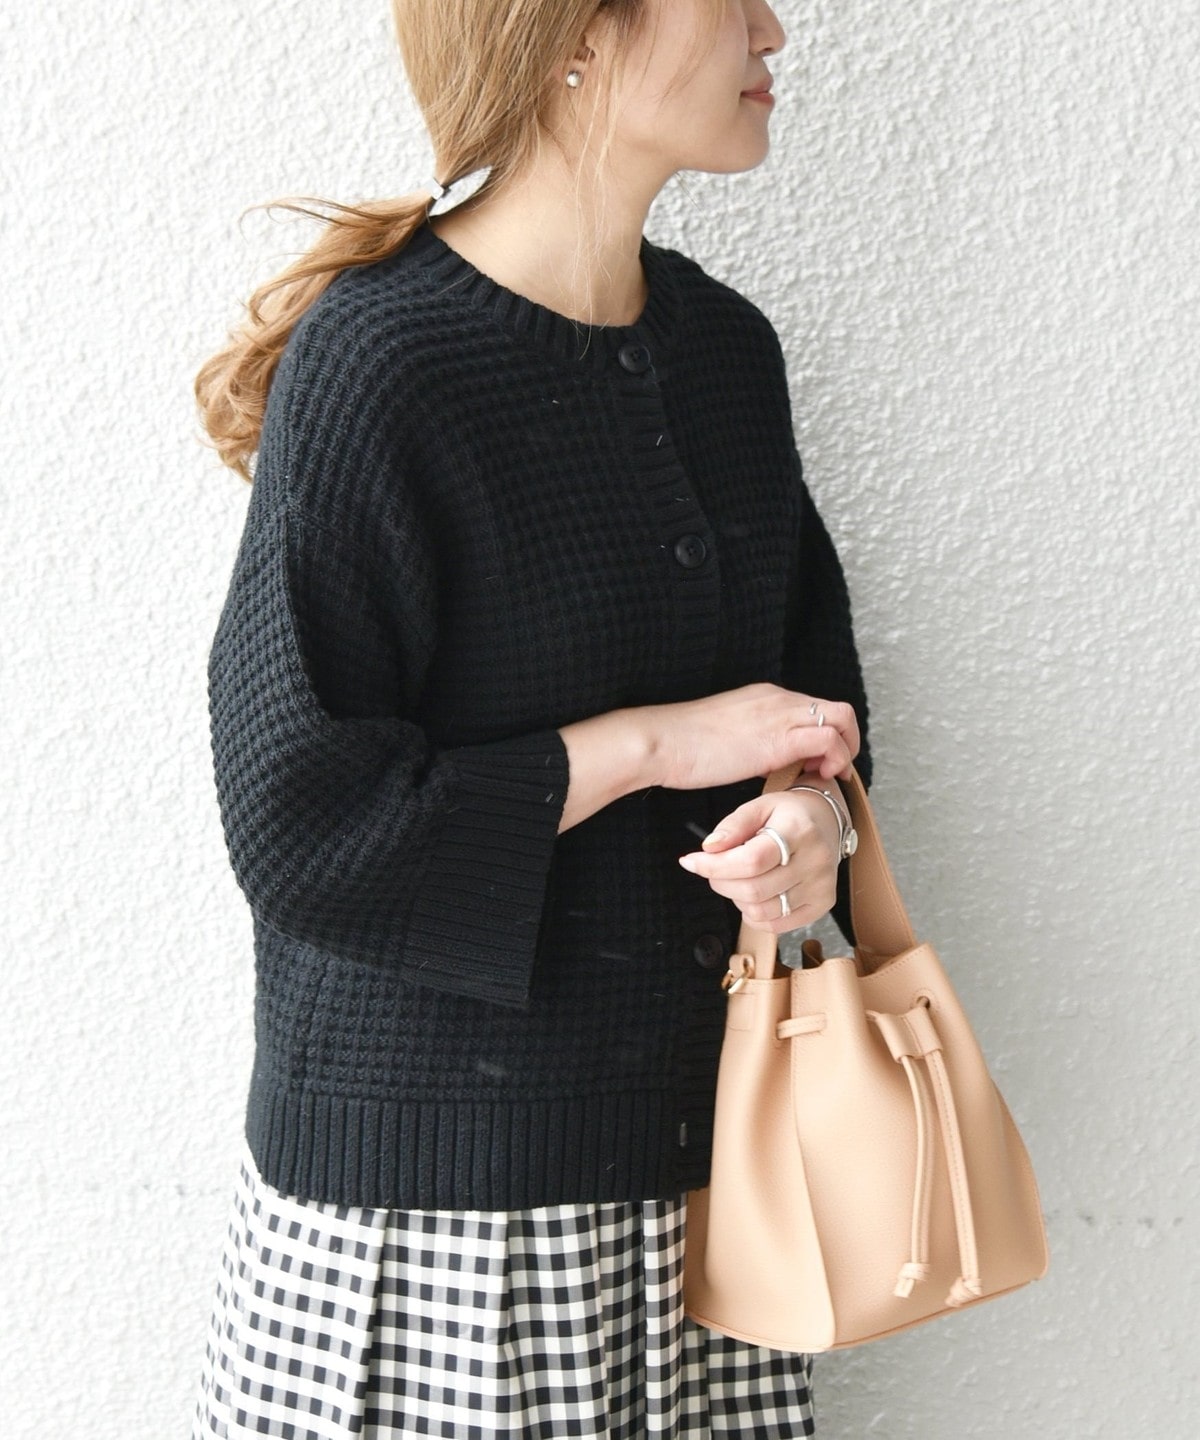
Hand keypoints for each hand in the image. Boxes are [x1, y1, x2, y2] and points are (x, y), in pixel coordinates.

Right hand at [638, 683, 860, 791]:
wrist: (663, 741)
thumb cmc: (684, 745)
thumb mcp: (729, 735)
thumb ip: (754, 740)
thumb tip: (768, 761)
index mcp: (767, 696)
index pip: (816, 708)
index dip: (827, 736)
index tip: (819, 763)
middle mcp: (780, 699)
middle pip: (839, 709)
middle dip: (846, 742)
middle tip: (832, 770)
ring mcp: (781, 715)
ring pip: (842, 719)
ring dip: (845, 751)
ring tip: (829, 776)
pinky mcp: (779, 738)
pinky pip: (828, 740)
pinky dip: (835, 759)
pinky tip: (818, 777)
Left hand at [677, 786, 842, 934]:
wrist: (826, 822)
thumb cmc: (788, 815)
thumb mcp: (759, 806)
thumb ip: (732, 825)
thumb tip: (709, 848)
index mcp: (799, 830)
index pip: (751, 860)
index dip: (714, 866)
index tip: (691, 861)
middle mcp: (815, 862)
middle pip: (753, 890)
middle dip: (720, 882)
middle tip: (713, 869)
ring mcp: (821, 887)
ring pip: (761, 912)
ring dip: (736, 899)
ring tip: (737, 879)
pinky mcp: (822, 906)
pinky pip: (776, 925)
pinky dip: (753, 915)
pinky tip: (753, 894)